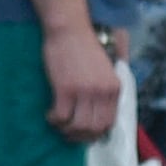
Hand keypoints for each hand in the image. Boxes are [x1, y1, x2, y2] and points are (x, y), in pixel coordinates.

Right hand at [43, 22, 120, 142]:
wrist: (69, 29)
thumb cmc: (84, 47)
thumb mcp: (105, 70)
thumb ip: (105, 89)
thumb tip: (97, 112)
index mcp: (114, 88)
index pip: (110, 122)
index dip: (96, 133)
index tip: (85, 133)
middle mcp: (102, 92)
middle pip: (94, 129)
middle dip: (80, 136)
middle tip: (69, 133)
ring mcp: (84, 92)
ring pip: (77, 126)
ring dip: (66, 130)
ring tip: (58, 124)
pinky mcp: (65, 89)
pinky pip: (61, 117)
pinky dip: (54, 120)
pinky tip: (50, 114)